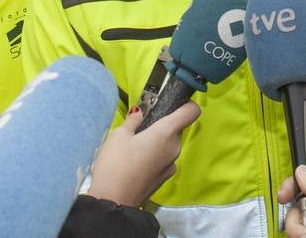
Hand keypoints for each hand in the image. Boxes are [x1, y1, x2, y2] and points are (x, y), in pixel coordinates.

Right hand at [86, 101, 200, 206]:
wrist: (113, 202)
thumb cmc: (115, 165)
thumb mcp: (118, 136)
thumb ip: (133, 120)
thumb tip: (140, 112)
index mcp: (166, 133)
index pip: (192, 111)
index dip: (185, 104)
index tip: (171, 103)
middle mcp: (174, 148)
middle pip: (176, 129)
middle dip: (161, 125)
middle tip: (139, 128)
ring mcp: (171, 165)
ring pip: (169, 145)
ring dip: (157, 142)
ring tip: (133, 147)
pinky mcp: (164, 179)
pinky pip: (164, 159)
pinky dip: (155, 156)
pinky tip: (136, 162)